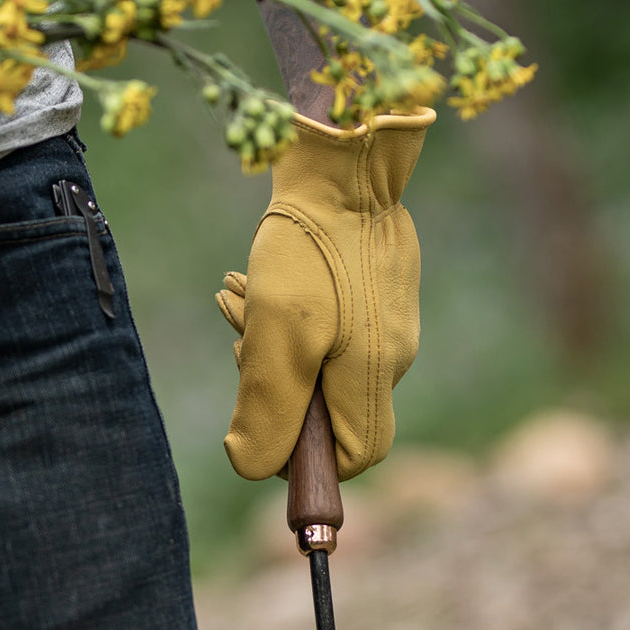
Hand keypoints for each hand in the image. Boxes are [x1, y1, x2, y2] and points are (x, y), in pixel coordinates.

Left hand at [216, 107, 434, 480]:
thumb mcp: (275, 334)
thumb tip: (250, 464)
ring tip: (238, 295)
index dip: (306, 457)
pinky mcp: (374, 291)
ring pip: (318, 360)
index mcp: (373, 376)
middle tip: (242, 337)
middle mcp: (390, 356)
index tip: (261, 420)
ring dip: (268, 340)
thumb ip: (268, 405)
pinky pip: (327, 324)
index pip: (355, 456)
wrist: (344, 164)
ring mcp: (386, 321)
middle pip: (327, 406)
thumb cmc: (309, 250)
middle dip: (274, 382)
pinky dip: (284, 313)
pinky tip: (253, 282)